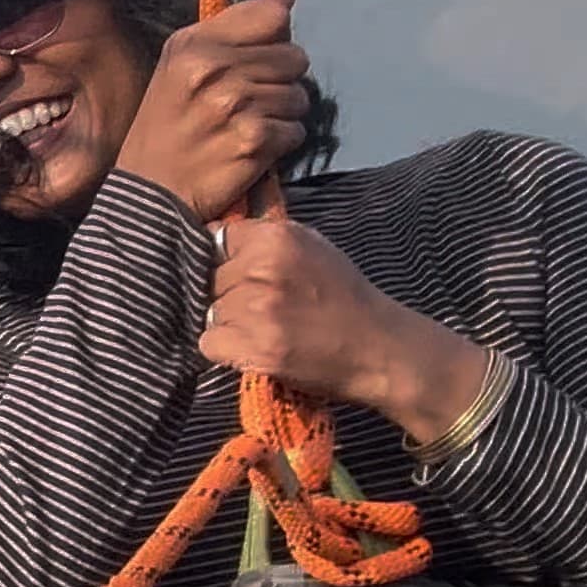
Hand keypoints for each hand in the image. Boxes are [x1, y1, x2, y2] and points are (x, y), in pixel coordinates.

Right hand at [115, 0, 314, 220]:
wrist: (151, 193)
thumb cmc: (167, 126)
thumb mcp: (185, 65)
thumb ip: (239, 23)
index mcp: (193, 45)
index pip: (272, 17)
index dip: (271, 39)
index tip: (253, 58)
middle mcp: (214, 70)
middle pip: (294, 57)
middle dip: (278, 79)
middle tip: (245, 101)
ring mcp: (235, 107)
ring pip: (299, 96)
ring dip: (280, 114)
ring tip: (245, 125)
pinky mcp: (253, 142)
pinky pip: (296, 130)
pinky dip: (280, 142)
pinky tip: (251, 148)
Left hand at [201, 219, 493, 440]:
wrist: (379, 349)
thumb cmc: (344, 297)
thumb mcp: (311, 247)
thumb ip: (264, 240)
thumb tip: (211, 236)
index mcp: (276, 237)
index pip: (214, 239)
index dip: (222, 260)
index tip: (238, 275)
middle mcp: (263, 268)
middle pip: (207, 278)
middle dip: (223, 294)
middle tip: (261, 309)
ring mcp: (257, 308)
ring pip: (207, 312)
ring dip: (227, 324)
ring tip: (263, 329)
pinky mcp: (255, 346)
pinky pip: (208, 343)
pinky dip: (225, 350)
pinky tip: (254, 348)